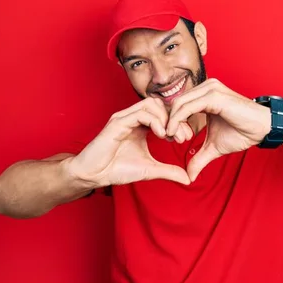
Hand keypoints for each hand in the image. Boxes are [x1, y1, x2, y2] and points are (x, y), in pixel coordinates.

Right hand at [68, 98, 193, 186]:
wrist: (94, 175)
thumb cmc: (117, 169)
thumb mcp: (150, 170)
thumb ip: (169, 171)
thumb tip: (188, 179)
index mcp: (140, 125)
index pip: (163, 113)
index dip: (177, 123)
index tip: (185, 138)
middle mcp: (132, 118)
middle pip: (160, 104)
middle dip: (174, 119)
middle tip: (182, 137)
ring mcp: (124, 118)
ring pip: (151, 104)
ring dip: (165, 118)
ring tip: (170, 136)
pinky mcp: (117, 122)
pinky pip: (140, 113)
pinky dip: (154, 121)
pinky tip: (161, 135)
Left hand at [167, 78, 270, 181]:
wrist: (263, 129)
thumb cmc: (242, 133)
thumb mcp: (214, 147)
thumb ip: (199, 158)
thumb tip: (189, 177)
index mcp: (205, 95)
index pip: (179, 104)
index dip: (172, 121)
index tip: (172, 139)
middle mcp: (206, 88)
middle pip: (176, 102)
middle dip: (169, 122)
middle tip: (170, 140)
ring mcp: (210, 90)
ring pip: (179, 103)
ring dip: (172, 122)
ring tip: (173, 138)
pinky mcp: (214, 96)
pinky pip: (187, 107)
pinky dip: (178, 120)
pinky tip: (177, 134)